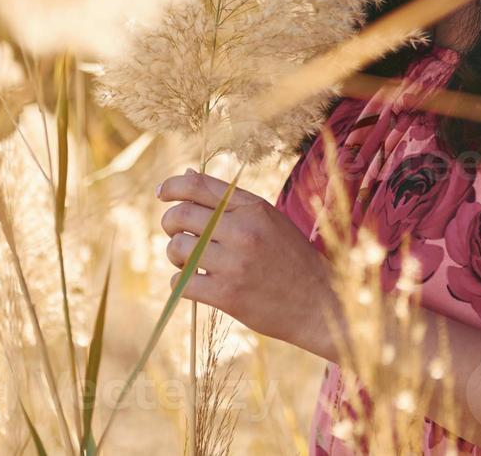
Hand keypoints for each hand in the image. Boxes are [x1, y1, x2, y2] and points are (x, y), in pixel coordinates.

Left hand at [156, 169, 340, 357]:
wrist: (319, 304)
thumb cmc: (292, 260)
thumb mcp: (269, 220)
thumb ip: (230, 202)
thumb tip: (186, 176)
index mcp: (254, 207)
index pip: (198, 186)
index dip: (172, 186)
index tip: (162, 193)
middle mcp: (243, 229)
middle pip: (180, 216)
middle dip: (169, 224)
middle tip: (176, 235)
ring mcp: (234, 262)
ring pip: (176, 249)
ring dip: (175, 256)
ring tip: (188, 262)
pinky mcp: (227, 294)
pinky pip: (181, 283)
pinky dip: (180, 283)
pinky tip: (194, 284)